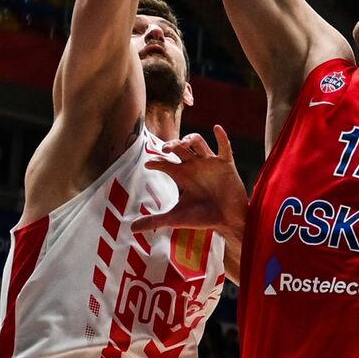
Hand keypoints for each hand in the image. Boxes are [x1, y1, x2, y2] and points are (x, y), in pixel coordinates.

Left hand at [130, 126, 247, 233]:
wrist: (227, 220)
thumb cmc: (202, 217)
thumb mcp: (176, 218)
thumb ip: (154, 221)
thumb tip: (131, 228)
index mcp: (182, 175)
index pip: (165, 163)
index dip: (156, 161)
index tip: (149, 163)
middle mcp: (194, 165)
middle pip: (180, 148)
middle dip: (172, 145)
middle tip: (166, 149)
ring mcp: (209, 163)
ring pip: (198, 142)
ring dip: (191, 139)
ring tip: (185, 142)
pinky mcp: (225, 164)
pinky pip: (224, 147)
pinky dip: (221, 137)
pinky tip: (216, 128)